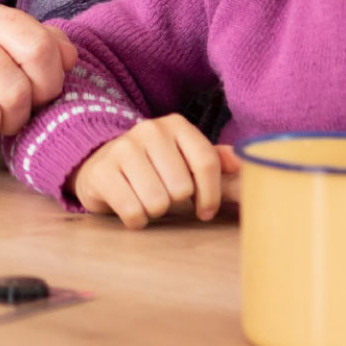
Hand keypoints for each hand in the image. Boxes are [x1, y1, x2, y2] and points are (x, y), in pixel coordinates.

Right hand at [68, 114, 236, 227]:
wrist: (100, 164)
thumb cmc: (154, 166)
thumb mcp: (186, 160)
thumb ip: (216, 163)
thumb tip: (244, 164)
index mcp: (176, 125)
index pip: (207, 163)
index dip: (211, 195)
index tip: (205, 210)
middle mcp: (148, 130)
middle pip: (182, 187)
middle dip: (177, 202)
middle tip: (165, 196)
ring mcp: (121, 149)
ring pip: (157, 202)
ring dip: (155, 211)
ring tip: (147, 200)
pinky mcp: (101, 172)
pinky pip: (132, 211)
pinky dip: (136, 220)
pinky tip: (131, 208)